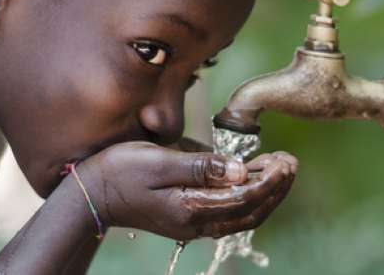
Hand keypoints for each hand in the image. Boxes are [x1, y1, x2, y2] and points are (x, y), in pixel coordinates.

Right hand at [74, 142, 296, 240]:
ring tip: (281, 168)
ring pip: (243, 215)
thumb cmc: (121, 171)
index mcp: (191, 208)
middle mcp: (196, 223)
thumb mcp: (159, 161)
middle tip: (291, 163)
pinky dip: (248, 197)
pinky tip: (254, 177)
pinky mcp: (189, 217)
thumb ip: (201, 166)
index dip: (270, 181)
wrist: (92, 194)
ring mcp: (193, 223)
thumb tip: (240, 171)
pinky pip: (229, 212)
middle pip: (250, 212)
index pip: (244, 198)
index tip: (286, 162)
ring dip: (266, 193)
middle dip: (275, 188)